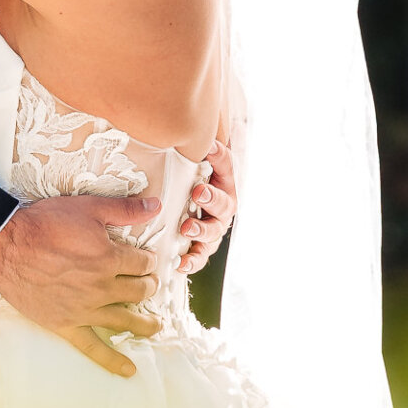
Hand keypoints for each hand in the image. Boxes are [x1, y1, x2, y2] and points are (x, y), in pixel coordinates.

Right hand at [0, 194, 162, 377]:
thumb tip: (155, 205)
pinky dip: (112, 360)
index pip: (143, 264)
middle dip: (149, 287)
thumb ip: (124, 209)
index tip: (147, 261)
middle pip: (139, 291)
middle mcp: (102, 287)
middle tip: (150, 285)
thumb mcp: (88, 208)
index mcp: (110, 258)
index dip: (148, 261)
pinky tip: (129, 370)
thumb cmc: (45, 224)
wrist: (6, 247)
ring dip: (144, 323)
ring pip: (125, 320)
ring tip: (155, 325)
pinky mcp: (66, 325)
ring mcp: (85, 310)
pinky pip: (93, 348)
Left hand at [177, 140, 236, 274]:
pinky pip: (200, 257)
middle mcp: (223, 210)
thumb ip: (211, 154)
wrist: (194, 198)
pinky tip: (181, 264)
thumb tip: (209, 142)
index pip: (226, 173)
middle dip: (211, 200)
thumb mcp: (206, 163)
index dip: (218, 170)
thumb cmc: (200, 179)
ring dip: (201, 232)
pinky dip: (192, 262)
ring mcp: (213, 230)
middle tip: (198, 194)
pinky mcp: (201, 247)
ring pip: (212, 235)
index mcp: (225, 186)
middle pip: (222, 207)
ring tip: (187, 229)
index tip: (202, 172)